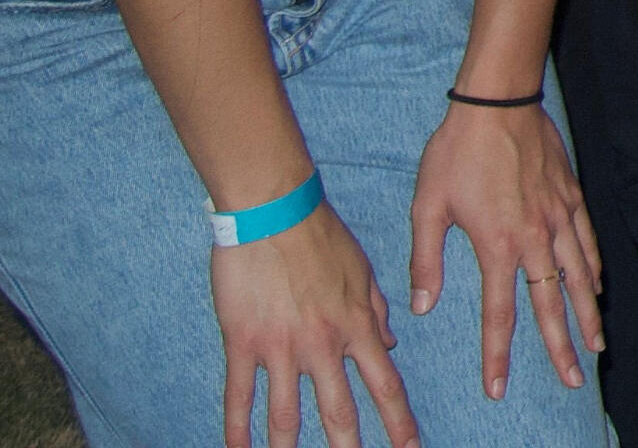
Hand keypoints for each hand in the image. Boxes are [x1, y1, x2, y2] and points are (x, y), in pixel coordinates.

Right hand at [212, 200, 419, 447]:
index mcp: (357, 326)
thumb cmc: (321, 234)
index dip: (399, 422)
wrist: (274, 210)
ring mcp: (283, 347)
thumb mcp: (362, 270)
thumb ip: (376, 309)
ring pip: (288, 414)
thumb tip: (391, 341)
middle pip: (340, 411)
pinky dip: (238, 428)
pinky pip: (240, 395)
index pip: (386, 385)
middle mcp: (324, 344)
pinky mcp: (244, 342)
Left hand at [410, 98, 604, 398]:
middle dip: (563, 346)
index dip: (498, 355)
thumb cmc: (456, 151)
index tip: (497, 388)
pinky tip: (596, 285)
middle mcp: (535, 237)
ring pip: (579, 276)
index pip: (500, 314)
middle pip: (553, 304)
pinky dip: (593, 268)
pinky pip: (587, 241)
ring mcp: (559, 216)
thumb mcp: (427, 205)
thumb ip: (426, 259)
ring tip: (596, 345)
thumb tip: (422, 306)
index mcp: (497, 245)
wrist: (497, 100)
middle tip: (575, 380)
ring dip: (587, 314)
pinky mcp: (570, 196)